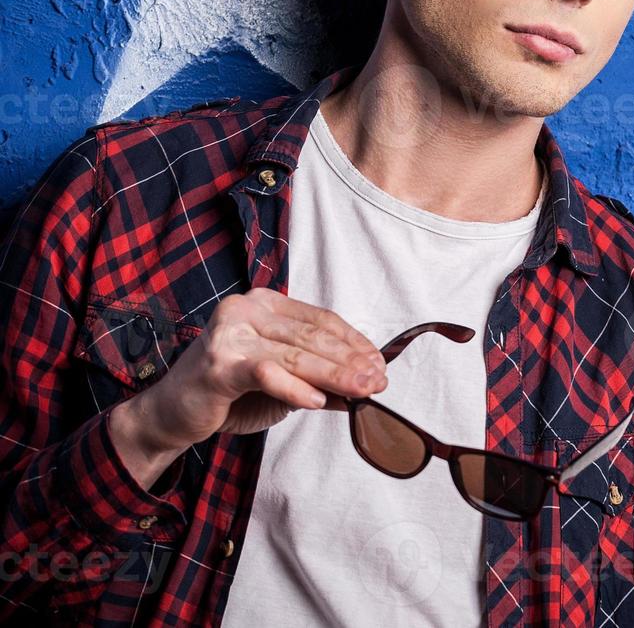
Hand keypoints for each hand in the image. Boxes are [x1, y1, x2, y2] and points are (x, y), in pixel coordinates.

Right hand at [126, 288, 387, 453]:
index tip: (380, 364)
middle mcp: (245, 309)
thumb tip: (365, 384)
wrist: (170, 414)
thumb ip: (318, 379)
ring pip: (295, 354)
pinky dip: (296, 389)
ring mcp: (229, 334)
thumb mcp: (281, 383)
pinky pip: (267, 373)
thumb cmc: (228, 394)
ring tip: (362, 391)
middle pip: (312, 336)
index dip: (355, 343)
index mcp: (264, 303)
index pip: (321, 320)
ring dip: (334, 375)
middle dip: (351, 361)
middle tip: (378, 381)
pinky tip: (320, 402)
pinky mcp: (218, 364)